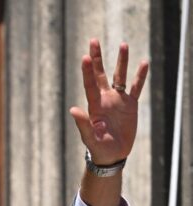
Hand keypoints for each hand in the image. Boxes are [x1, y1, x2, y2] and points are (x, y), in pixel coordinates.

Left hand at [69, 39, 148, 164]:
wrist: (111, 154)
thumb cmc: (98, 148)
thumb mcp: (90, 137)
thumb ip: (82, 124)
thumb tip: (73, 109)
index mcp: (94, 105)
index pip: (90, 84)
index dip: (88, 70)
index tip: (86, 56)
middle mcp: (105, 99)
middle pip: (101, 74)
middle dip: (98, 58)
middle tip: (93, 40)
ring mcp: (118, 100)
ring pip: (120, 76)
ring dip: (121, 61)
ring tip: (123, 44)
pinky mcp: (130, 105)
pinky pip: (136, 87)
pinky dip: (140, 76)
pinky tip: (143, 63)